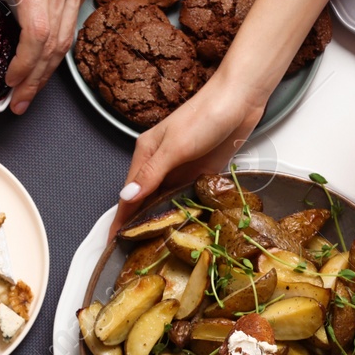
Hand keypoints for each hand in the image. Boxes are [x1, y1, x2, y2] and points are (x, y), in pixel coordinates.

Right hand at [110, 79, 263, 238]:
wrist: (241, 99)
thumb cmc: (206, 115)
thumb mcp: (175, 146)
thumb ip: (151, 174)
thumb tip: (126, 199)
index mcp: (146, 154)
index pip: (129, 195)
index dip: (121, 220)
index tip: (113, 244)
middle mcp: (161, 163)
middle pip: (145, 201)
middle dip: (140, 225)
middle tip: (135, 255)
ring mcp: (181, 169)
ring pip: (166, 201)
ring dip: (162, 221)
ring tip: (157, 249)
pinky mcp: (201, 172)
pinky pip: (188, 196)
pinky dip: (183, 211)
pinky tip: (183, 228)